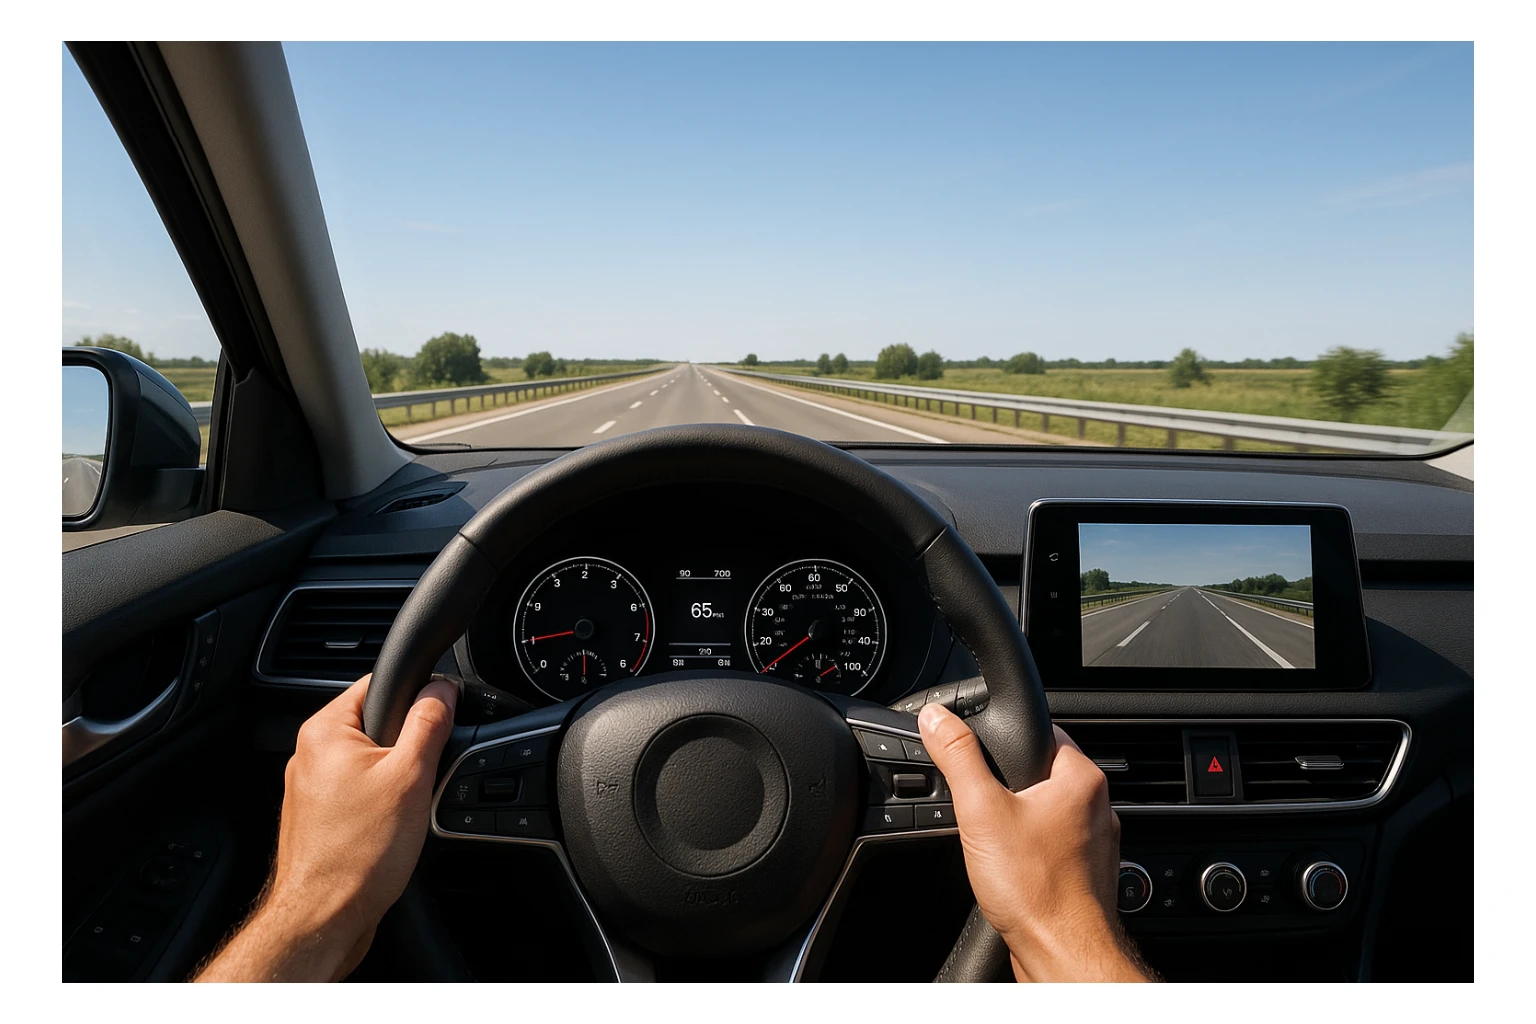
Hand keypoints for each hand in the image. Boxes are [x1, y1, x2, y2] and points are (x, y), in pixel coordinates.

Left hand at [195, 674, 456, 981]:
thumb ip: (429, 723)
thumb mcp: (411, 776)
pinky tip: (388, 832)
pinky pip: (361, 794)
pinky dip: (381, 806)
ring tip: (400, 813)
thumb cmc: (356, 855)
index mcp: (325, 730)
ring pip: (373, 763)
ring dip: (396, 782)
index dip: (417, 697)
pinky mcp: (319, 817)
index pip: (379, 684)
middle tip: (418, 780)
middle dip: (409, 748)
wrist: (324, 918)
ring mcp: (311, 788)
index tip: (437, 720)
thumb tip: (442, 690)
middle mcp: (310, 754)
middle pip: (379, 725)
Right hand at [918, 704, 1151, 981]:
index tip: (981, 756)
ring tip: (995, 843)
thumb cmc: (1037, 890)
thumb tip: (937, 719)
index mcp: (1082, 778)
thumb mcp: (981, 811)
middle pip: (1041, 775)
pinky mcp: (1086, 873)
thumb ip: (958, 757)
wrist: (1062, 953)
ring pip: (1046, 814)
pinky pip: (1052, 848)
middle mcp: (1098, 807)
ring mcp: (1095, 843)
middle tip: (982, 808)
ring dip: (1018, 823)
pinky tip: (1010, 870)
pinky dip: (1030, 853)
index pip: (1044, 732)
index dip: (1006, 741)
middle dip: (1007, 788)